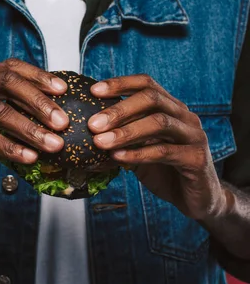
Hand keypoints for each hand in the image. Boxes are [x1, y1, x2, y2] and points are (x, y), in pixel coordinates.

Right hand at [0, 58, 68, 190]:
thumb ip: (14, 116)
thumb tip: (56, 121)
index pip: (10, 68)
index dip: (38, 76)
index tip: (64, 89)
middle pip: (7, 83)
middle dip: (39, 102)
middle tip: (63, 122)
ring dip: (30, 129)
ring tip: (54, 145)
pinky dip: (9, 147)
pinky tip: (29, 158)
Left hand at [87, 74, 226, 220]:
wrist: (196, 199)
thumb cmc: (165, 172)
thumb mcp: (139, 151)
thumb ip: (121, 139)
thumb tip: (87, 133)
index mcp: (172, 108)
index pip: (147, 84)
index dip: (120, 84)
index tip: (94, 91)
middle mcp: (185, 116)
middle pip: (152, 99)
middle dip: (119, 109)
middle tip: (93, 124)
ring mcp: (194, 136)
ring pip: (159, 123)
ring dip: (125, 132)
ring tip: (99, 141)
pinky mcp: (197, 159)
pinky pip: (165, 152)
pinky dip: (138, 153)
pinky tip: (118, 158)